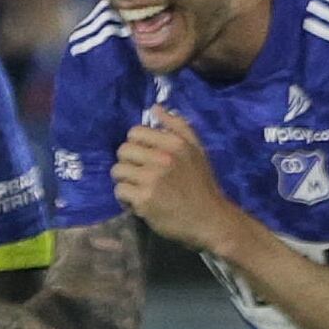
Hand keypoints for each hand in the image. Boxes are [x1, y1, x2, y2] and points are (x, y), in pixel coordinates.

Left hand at [111, 107, 239, 251]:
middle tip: (141, 175)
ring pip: (118, 171)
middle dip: (129, 163)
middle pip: (123, 151)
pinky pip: (120, 191)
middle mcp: (162, 158)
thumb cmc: (202, 184)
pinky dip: (126, 199)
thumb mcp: (197, 150)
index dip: (137, 145)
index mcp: (175, 143)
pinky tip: (139, 202)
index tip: (146, 158)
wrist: (211, 220)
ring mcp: (152, 179)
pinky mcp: (144, 199)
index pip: (135, 132)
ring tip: (139, 189)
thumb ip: (178, 126)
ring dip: (126, 181)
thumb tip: (155, 108)